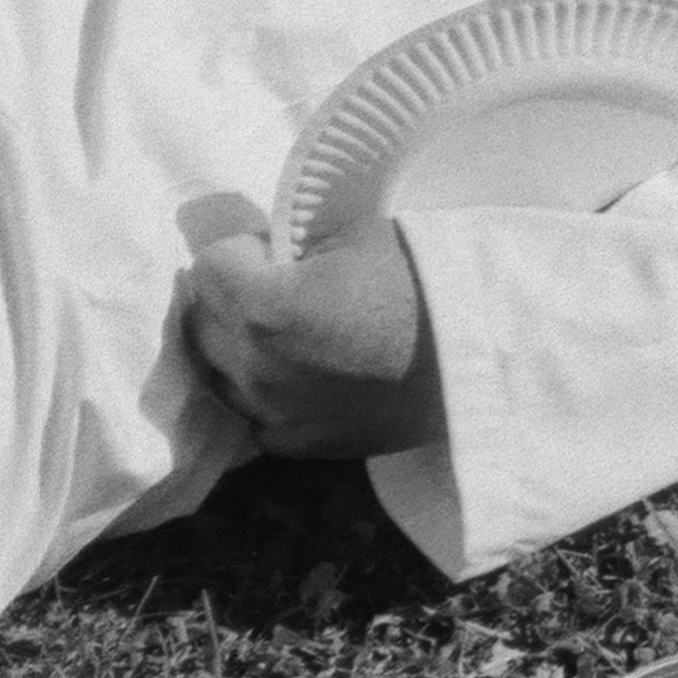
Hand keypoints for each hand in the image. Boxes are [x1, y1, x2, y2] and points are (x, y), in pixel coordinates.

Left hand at [181, 226, 443, 458]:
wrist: (476, 353)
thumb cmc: (422, 279)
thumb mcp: (356, 234)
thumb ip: (291, 242)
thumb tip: (256, 247)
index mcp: (266, 308)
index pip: (206, 266)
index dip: (239, 246)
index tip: (271, 245)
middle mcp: (256, 368)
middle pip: (201, 321)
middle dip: (229, 294)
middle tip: (276, 279)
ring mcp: (272, 414)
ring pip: (217, 371)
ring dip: (238, 344)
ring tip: (289, 326)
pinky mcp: (294, 444)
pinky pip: (250, 410)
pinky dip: (263, 387)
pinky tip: (302, 367)